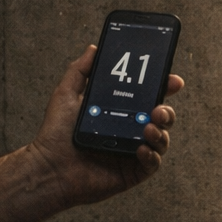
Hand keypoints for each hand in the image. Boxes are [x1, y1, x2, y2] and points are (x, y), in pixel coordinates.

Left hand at [26, 45, 183, 209]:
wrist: (48, 167)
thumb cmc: (55, 134)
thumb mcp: (66, 94)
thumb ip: (80, 70)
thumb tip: (94, 48)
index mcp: (119, 111)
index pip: (147, 96)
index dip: (163, 87)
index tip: (172, 80)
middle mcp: (129, 130)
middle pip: (160, 117)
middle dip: (167, 110)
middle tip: (158, 108)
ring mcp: (132, 151)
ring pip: (161, 139)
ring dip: (161, 132)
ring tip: (149, 127)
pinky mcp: (132, 172)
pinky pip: (152, 164)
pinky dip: (152, 155)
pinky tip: (141, 148)